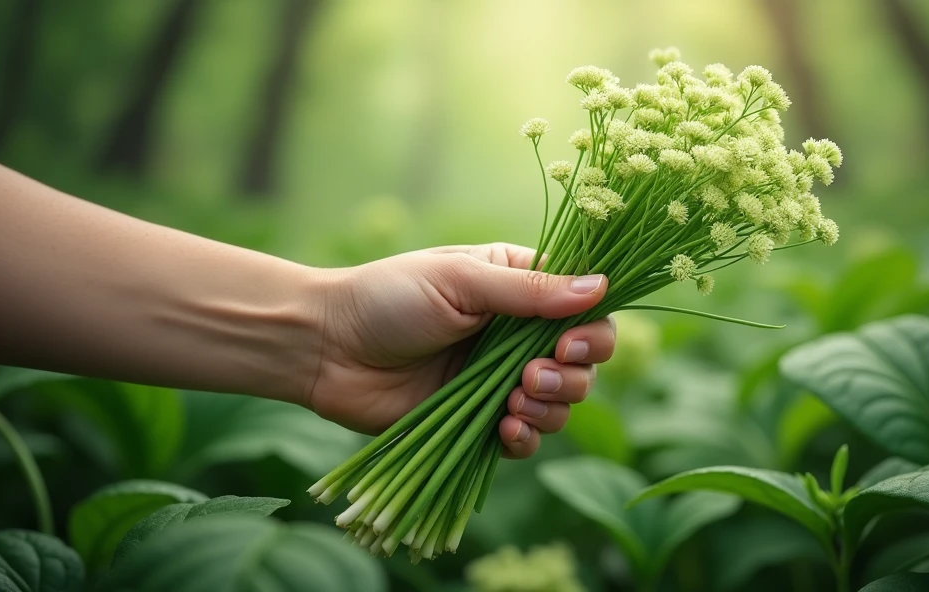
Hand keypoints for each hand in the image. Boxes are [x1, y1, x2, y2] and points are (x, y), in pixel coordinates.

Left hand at [307, 243, 615, 458]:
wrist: (327, 347)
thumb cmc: (387, 297)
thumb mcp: (460, 280)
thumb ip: (529, 290)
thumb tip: (601, 286)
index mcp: (518, 286)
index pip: (585, 309)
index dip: (592, 331)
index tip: (569, 343)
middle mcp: (516, 334)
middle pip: (584, 362)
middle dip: (572, 375)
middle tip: (531, 376)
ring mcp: (499, 379)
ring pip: (561, 403)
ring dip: (551, 407)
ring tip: (514, 400)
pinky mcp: (478, 420)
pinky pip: (526, 438)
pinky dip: (527, 437)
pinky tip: (506, 427)